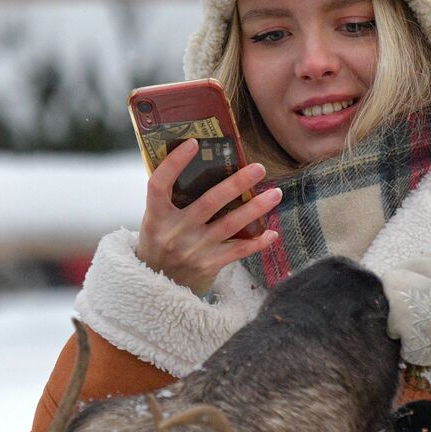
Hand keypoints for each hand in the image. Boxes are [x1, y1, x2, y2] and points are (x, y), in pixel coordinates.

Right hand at [135, 138, 279, 295]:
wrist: (156, 288)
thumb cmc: (160, 244)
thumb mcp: (154, 222)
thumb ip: (171, 199)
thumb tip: (200, 163)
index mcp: (155, 217)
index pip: (159, 185)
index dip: (174, 163)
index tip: (193, 143)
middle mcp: (175, 232)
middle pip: (209, 203)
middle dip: (236, 184)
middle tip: (259, 168)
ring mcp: (193, 250)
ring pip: (230, 225)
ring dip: (255, 209)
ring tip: (276, 193)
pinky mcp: (208, 265)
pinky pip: (238, 251)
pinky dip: (257, 243)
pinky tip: (272, 233)